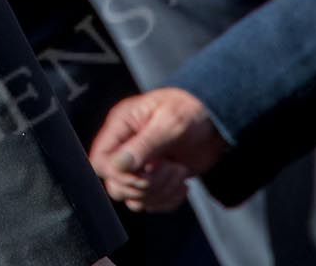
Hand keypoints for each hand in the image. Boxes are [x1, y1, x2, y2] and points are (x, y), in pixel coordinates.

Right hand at [88, 87, 227, 212]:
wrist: (215, 120)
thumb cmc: (190, 110)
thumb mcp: (169, 122)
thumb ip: (144, 144)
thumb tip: (119, 165)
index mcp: (121, 127)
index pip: (100, 161)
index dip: (119, 173)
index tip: (147, 168)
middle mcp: (126, 149)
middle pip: (116, 185)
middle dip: (146, 184)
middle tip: (169, 167)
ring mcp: (140, 168)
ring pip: (134, 199)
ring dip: (160, 193)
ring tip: (179, 171)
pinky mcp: (155, 182)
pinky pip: (151, 205)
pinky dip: (169, 200)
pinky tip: (182, 183)